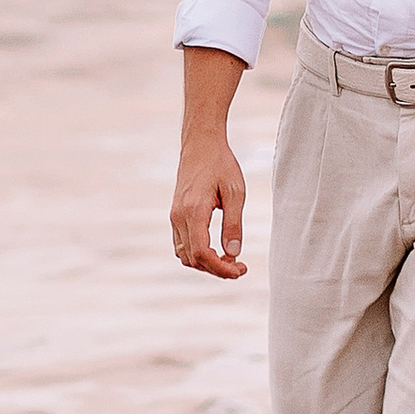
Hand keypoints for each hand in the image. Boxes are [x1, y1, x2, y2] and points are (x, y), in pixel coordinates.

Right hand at [170, 132, 246, 279]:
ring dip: (206, 263)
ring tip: (230, 260)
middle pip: (193, 259)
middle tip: (240, 268)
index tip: (240, 270)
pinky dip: (197, 254)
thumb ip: (234, 224)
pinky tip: (216, 250)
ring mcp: (174, 216)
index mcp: (193, 211)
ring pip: (184, 255)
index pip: (202, 253)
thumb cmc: (220, 164)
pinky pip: (181, 244)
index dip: (221, 268)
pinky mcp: (175, 215)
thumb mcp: (235, 192)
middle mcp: (178, 217)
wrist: (200, 143)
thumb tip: (234, 254)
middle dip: (216, 269)